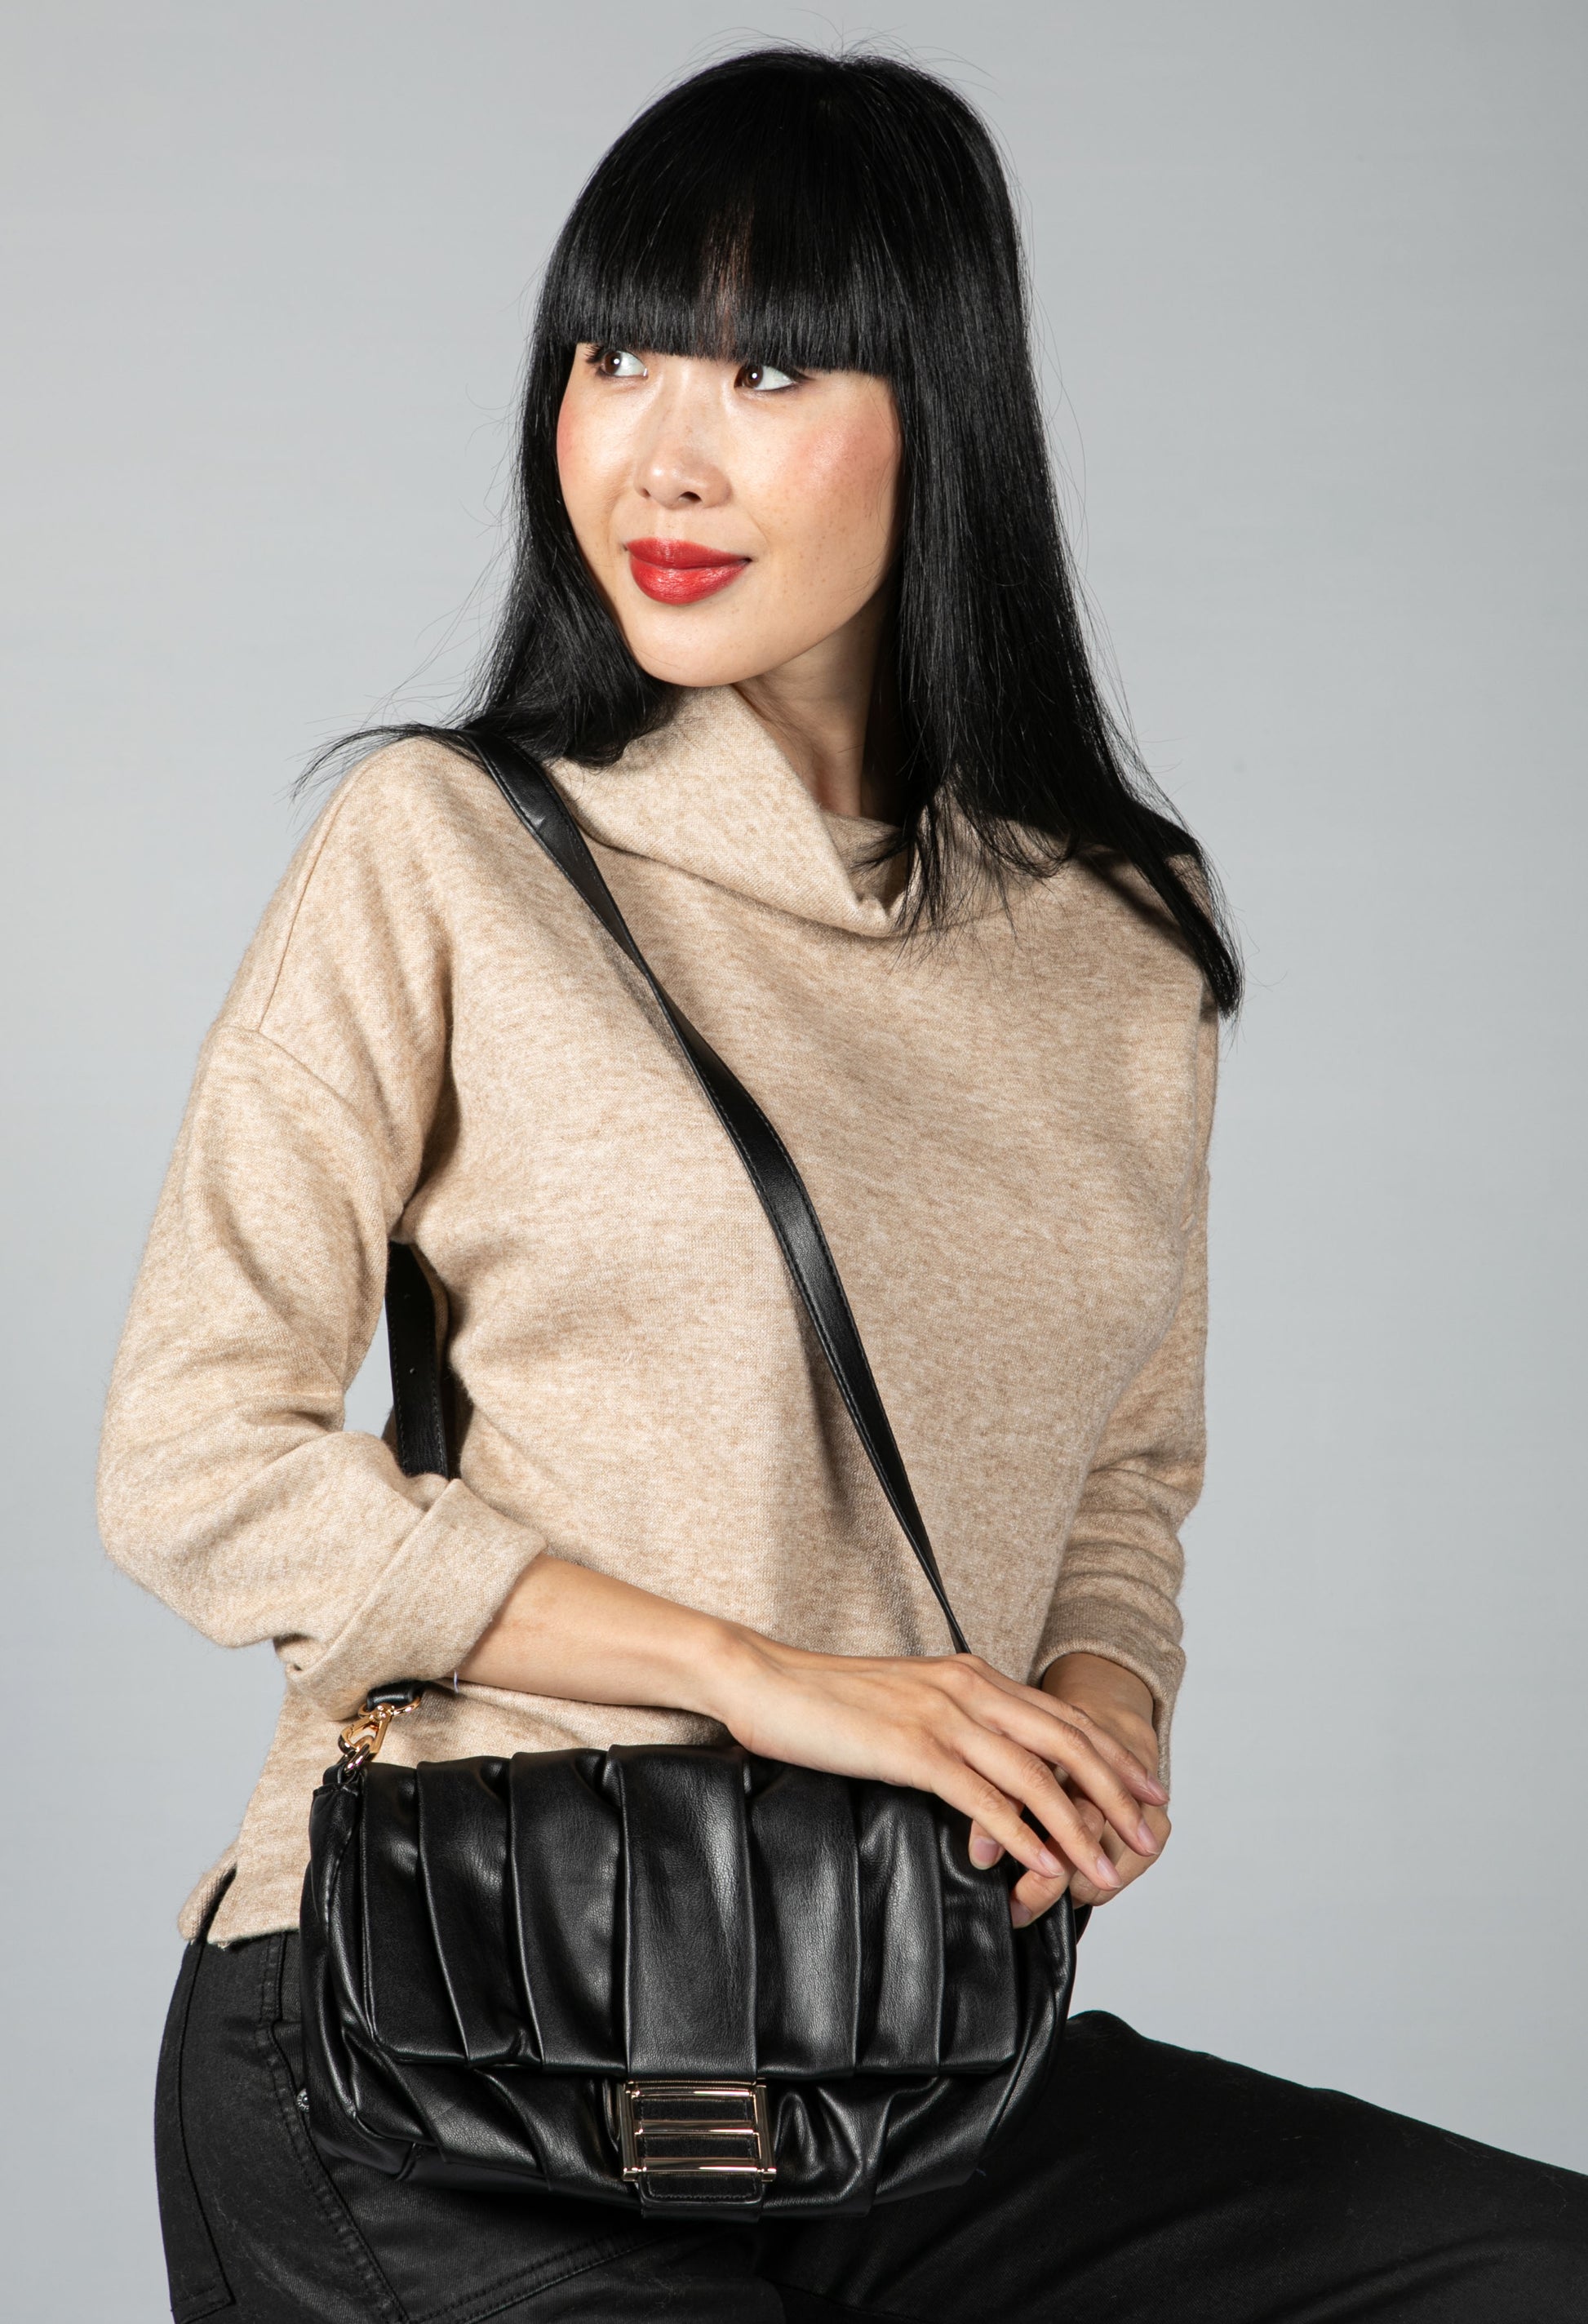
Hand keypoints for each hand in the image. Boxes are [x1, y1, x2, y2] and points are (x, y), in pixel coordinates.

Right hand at [707, 1631, 1167, 1917]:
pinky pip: (982, 1797)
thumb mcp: (904, 1701)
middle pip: (1066, 1742)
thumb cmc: (826, 1699)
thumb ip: (949, 1721)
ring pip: (1034, 1776)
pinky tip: (1042, 1864)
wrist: (765, 1678)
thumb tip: (980, 1763)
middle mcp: (968, 1688)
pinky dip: (1021, 1834)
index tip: (1145, 1787)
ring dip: (1078, 1827)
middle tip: (1147, 1833)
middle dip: (1114, 1792)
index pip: (1060, 1716)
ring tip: (1105, 1869)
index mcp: (970, 1675)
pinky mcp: (913, 1748)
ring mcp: (943, 1716)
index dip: (1110, 1754)